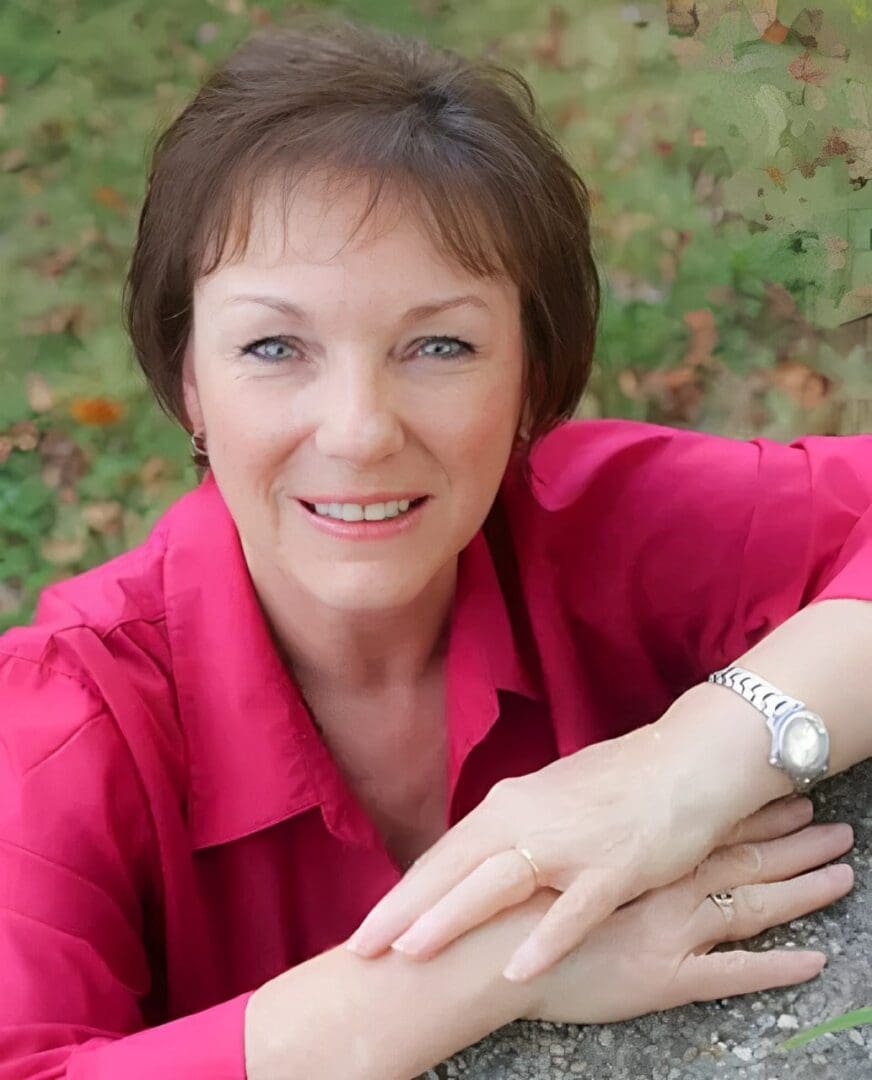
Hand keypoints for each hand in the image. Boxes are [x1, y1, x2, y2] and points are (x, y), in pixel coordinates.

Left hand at [347, 718, 783, 980]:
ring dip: (451, 918)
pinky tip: (518, 971)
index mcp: (510, 804)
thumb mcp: (552, 801)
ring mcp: (570, 843)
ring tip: (411, 953)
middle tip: (361, 947)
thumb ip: (515, 831)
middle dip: (404, 910)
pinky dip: (544, 939)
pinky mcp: (614, 867)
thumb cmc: (619, 784)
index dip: (404, 892)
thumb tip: (479, 862)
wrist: (688, 761)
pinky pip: (574, 910)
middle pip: (454, 868)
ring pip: (497, 884)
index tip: (368, 925)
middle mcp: (528, 819)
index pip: (444, 854)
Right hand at [525, 803, 854, 1023]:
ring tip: (843, 874)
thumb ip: (579, 841)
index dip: (749, 812)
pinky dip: (777, 969)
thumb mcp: (545, 854)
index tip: (788, 795)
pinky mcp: (667, 977)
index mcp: (634, 852)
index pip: (705, 826)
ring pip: (749, 904)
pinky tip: (814, 963)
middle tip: (836, 828)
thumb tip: (593, 822)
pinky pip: (732, 974)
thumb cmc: (512, 903)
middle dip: (791, 840)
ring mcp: (670, 928)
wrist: (490, 949)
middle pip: (738, 856)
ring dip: (800, 890)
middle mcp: (661, 882)